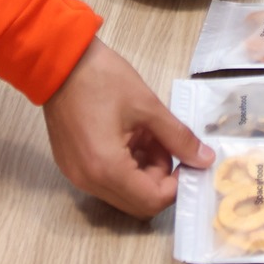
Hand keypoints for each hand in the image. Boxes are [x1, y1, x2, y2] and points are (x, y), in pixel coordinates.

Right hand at [43, 38, 211, 216]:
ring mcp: (77, 175)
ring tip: (148, 133)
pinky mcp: (72, 165)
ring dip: (143, 170)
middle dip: (160, 178)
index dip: (176, 185)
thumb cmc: (103, 78)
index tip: (186, 160)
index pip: (152, 201)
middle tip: (166, 144)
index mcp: (107, 169)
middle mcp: (89, 181)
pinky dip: (125, 166)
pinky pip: (106, 180)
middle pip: (137, 203)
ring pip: (123, 191)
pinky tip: (130, 135)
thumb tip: (205, 159)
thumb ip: (179, 137)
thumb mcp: (148, 106)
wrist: (58, 60)